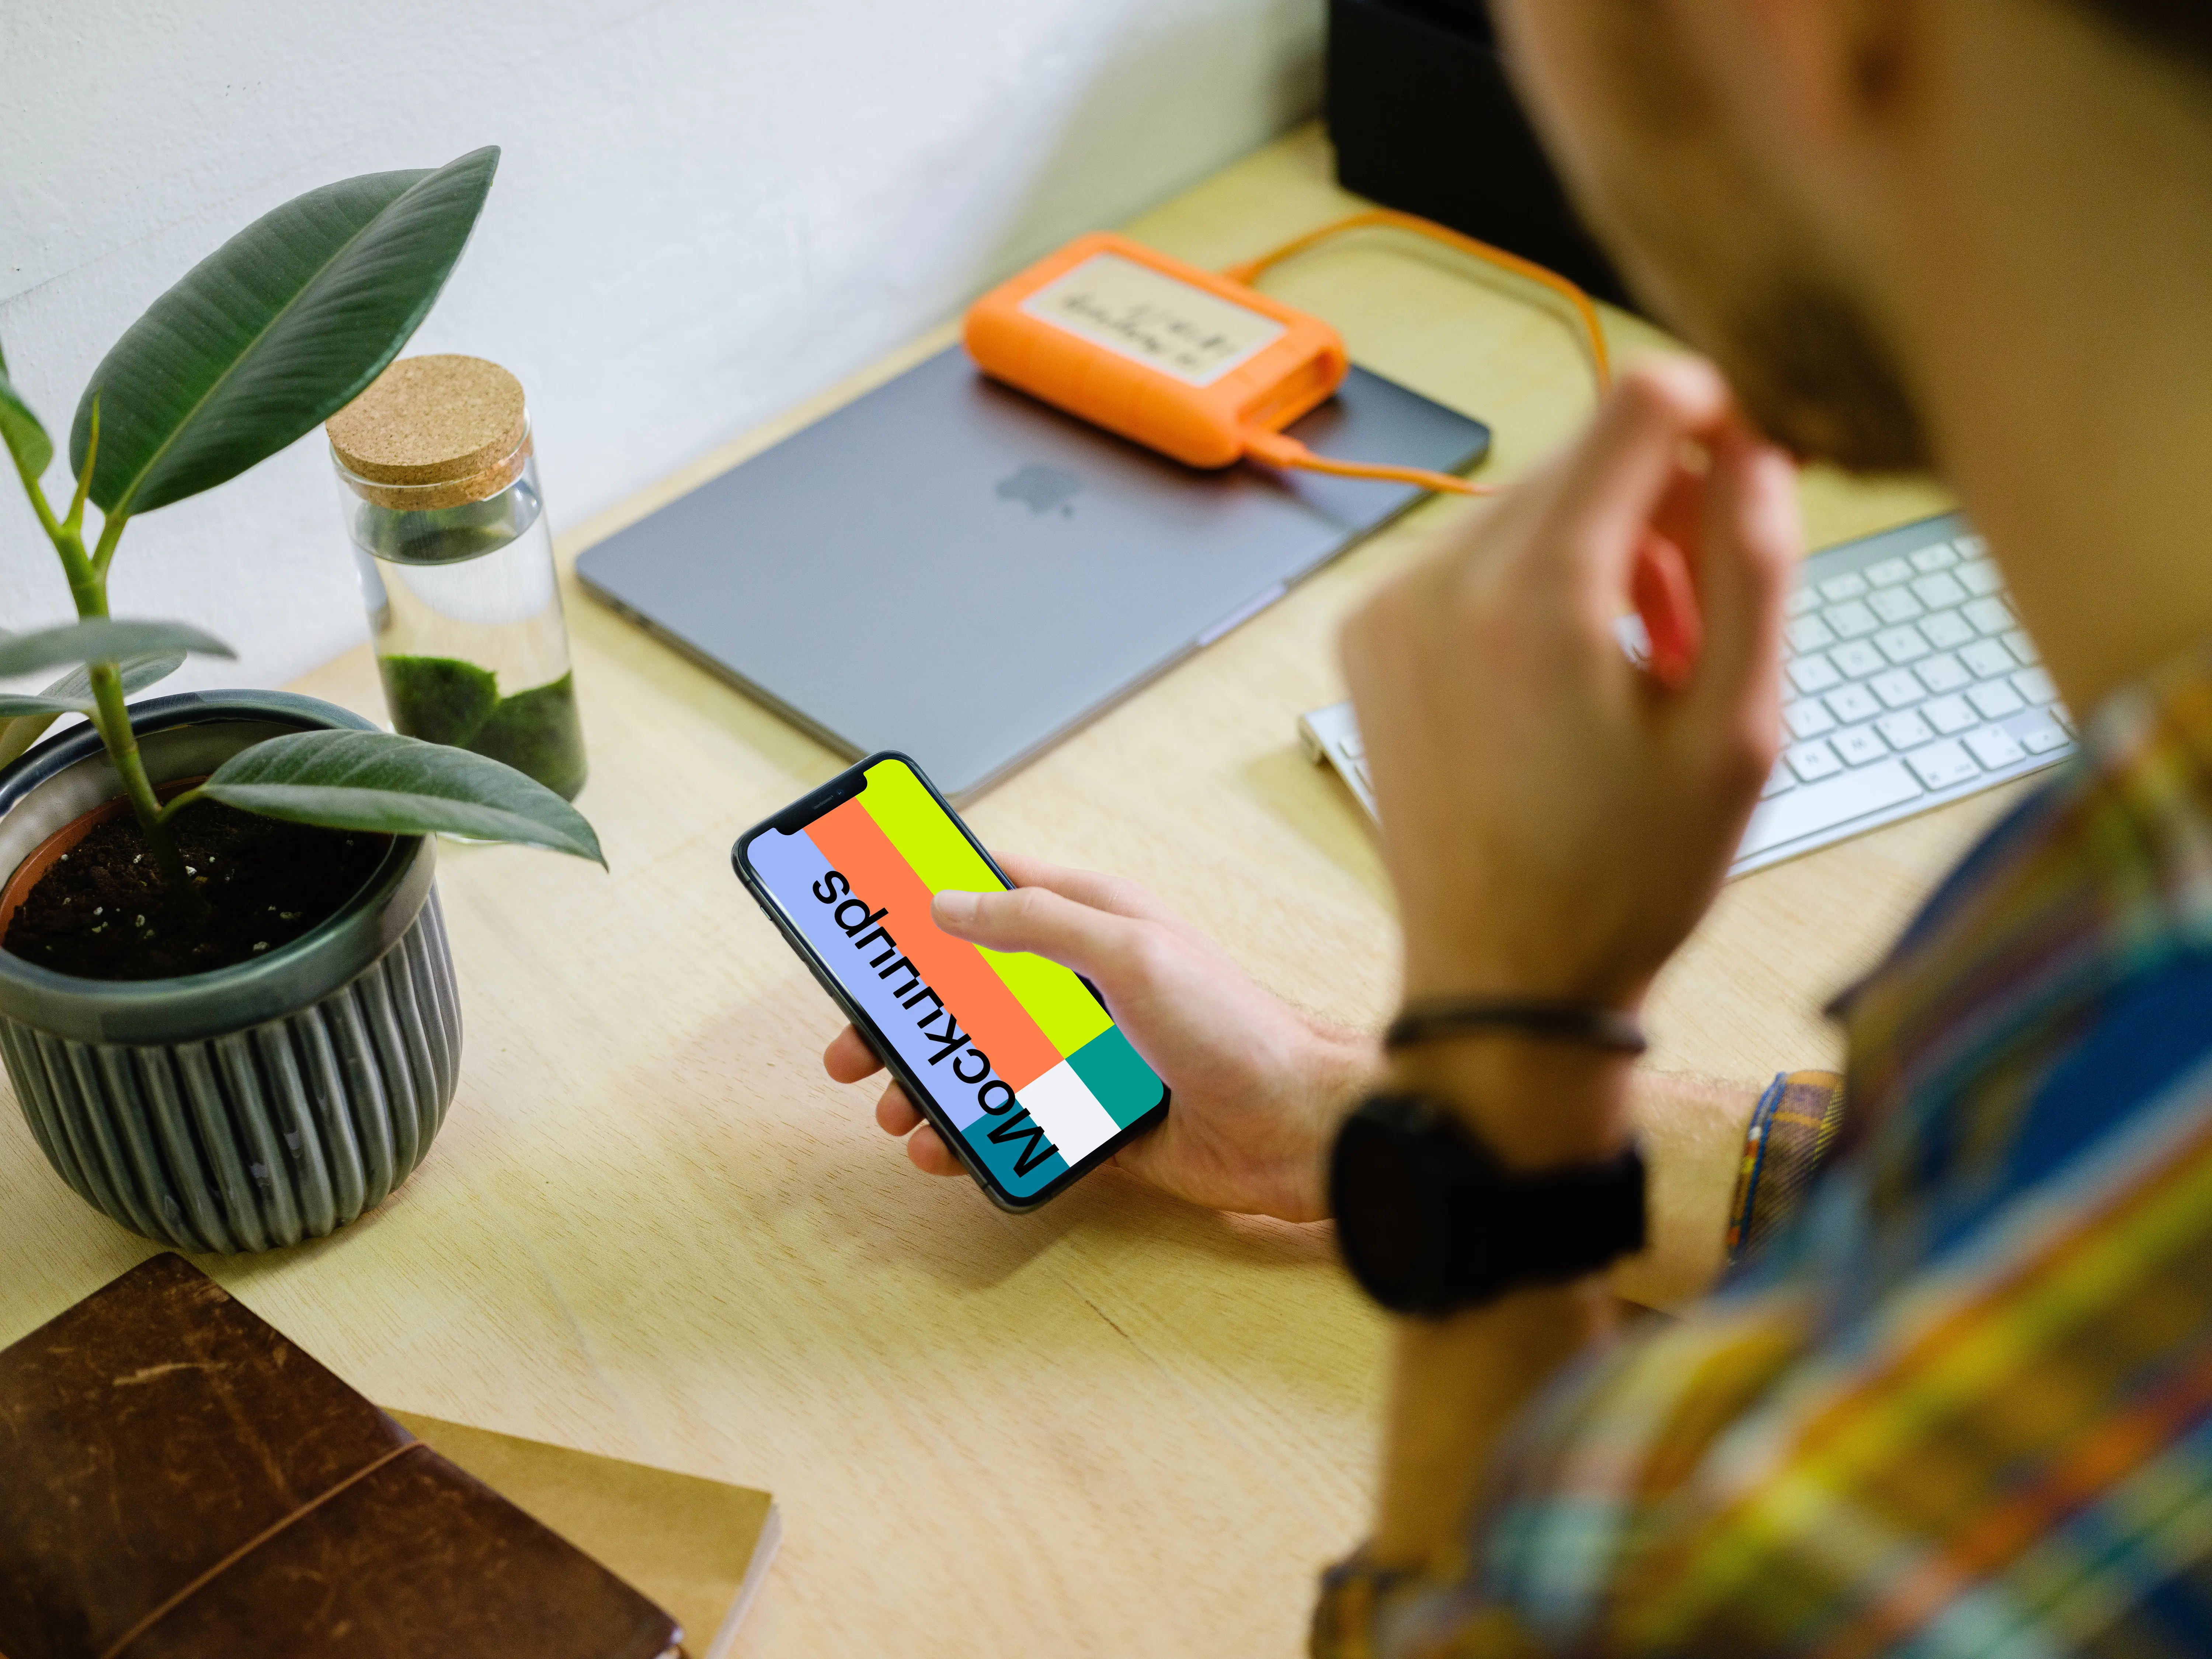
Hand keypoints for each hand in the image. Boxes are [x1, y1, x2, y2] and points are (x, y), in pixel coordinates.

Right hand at [821, 853, 1373, 1221]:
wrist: (1300, 1128)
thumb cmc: (1237, 1029)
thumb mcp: (1133, 952)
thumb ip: (1038, 923)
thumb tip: (950, 902)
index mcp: (1095, 923)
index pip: (994, 887)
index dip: (929, 891)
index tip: (865, 910)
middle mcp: (1082, 986)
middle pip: (968, 989)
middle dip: (905, 1015)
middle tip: (852, 1045)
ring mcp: (1084, 1055)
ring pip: (982, 1062)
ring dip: (929, 1085)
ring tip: (894, 1109)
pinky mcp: (1092, 1118)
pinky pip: (1014, 1125)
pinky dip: (972, 1137)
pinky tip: (943, 1150)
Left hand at [1341, 356, 1797, 1014]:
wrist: (1504, 982)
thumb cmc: (1628, 876)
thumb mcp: (1742, 728)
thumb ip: (1755, 565)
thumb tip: (1755, 446)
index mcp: (1537, 592)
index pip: (1641, 403)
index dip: (1720, 416)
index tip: (1754, 474)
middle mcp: (1440, 579)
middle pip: (1585, 454)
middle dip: (1664, 508)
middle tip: (1697, 625)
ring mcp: (1388, 607)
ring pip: (1530, 505)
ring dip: (1601, 552)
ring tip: (1638, 666)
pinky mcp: (1366, 637)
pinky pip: (1472, 559)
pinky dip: (1534, 586)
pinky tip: (1566, 678)